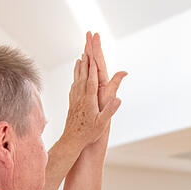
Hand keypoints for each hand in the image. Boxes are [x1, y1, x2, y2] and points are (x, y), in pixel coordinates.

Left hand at [60, 34, 124, 149]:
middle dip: (86, 60)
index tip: (93, 54)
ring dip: (80, 66)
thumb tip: (119, 98)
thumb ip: (110, 110)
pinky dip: (76, 76)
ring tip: (81, 56)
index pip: (91, 79)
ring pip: (77, 78)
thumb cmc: (88, 133)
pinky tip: (76, 75)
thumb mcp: (102, 123)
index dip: (92, 66)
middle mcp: (80, 96)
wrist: (72, 141)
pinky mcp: (72, 103)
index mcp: (89, 100)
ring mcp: (75, 99)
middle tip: (86, 47)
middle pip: (83, 74)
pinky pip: (74, 85)